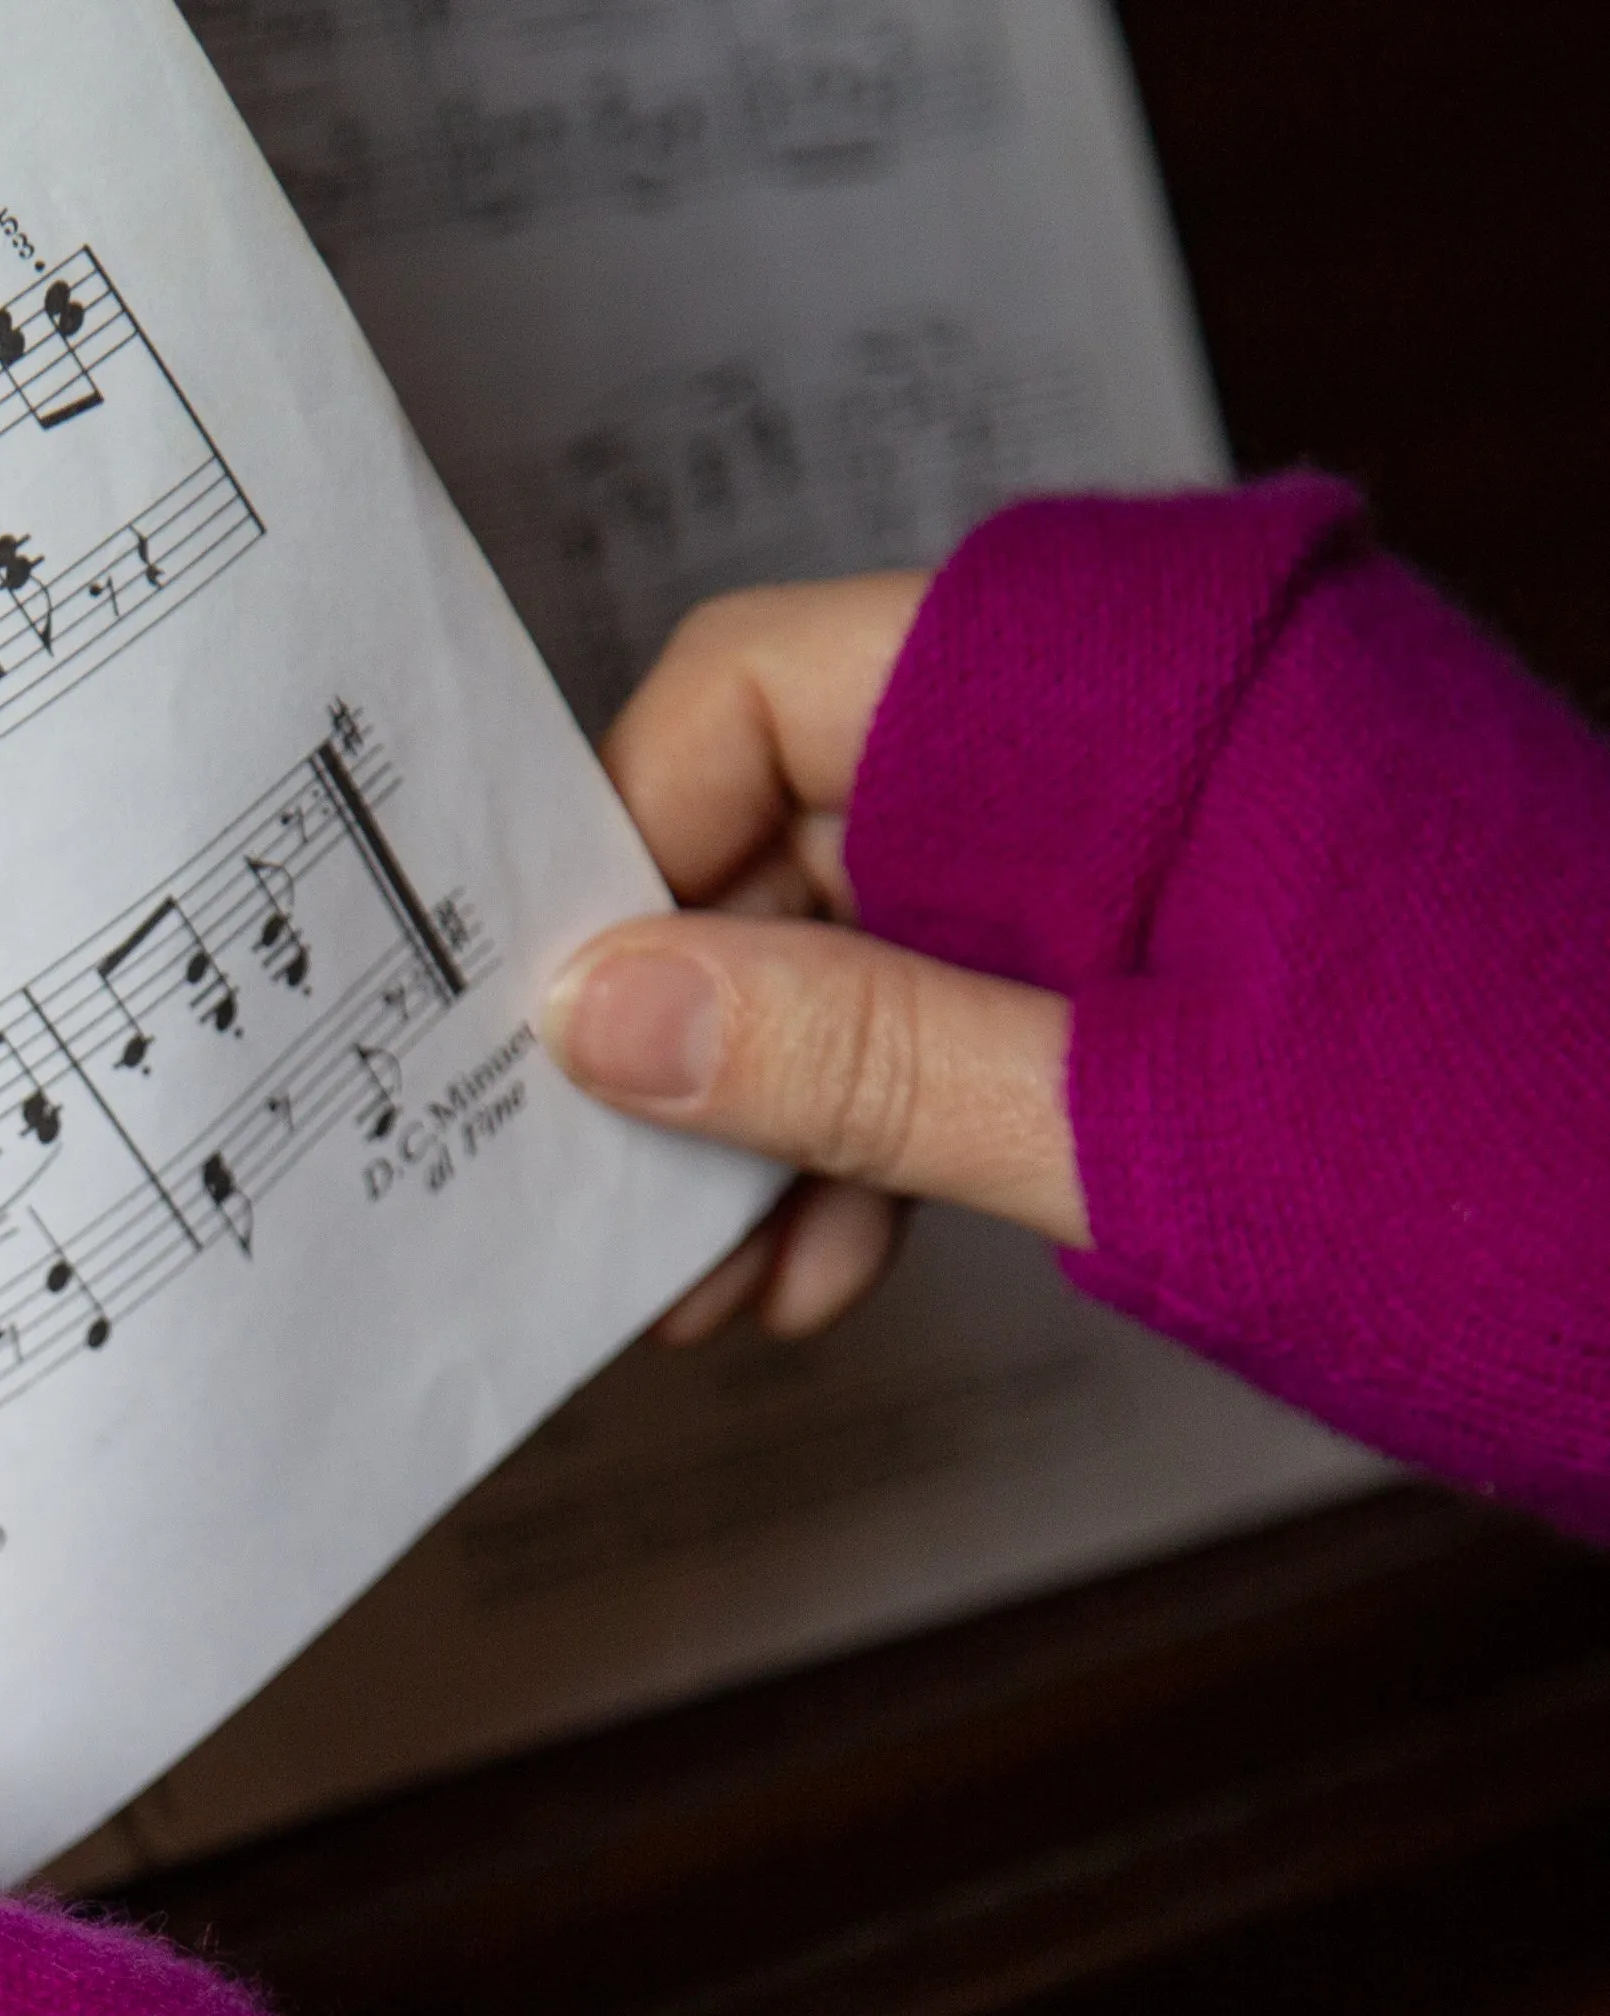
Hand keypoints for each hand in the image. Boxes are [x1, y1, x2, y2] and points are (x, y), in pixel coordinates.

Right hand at [551, 575, 1089, 1344]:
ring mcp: (1122, 852)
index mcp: (1091, 688)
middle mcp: (1088, 739)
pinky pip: (959, 1019)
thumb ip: (864, 1058)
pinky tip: (834, 1268)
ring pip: (861, 956)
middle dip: (698, 1044)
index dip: (627, 844)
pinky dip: (888, 1138)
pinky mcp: (1151, 958)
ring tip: (722, 1288)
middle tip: (627, 1214)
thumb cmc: (1498, 1116)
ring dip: (776, 1126)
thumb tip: (600, 1015)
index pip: (754, 694)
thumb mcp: (1138, 1111)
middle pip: (786, 843)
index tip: (556, 1021)